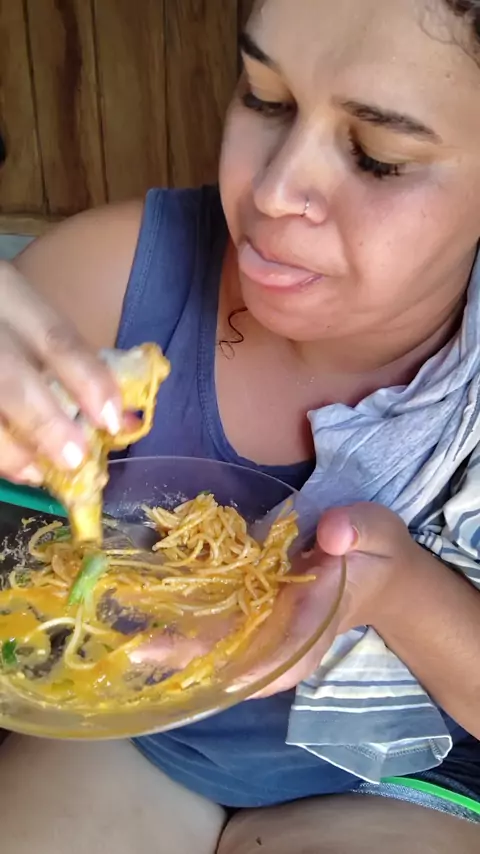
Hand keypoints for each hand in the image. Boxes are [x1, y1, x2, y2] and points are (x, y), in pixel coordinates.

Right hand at [0, 260, 120, 482]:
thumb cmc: (3, 319)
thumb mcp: (27, 317)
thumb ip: (68, 360)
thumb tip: (122, 419)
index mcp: (9, 294)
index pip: (56, 338)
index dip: (89, 381)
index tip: (112, 421)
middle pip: (11, 378)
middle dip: (45, 423)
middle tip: (73, 458)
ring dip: (10, 447)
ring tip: (35, 473)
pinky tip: (12, 468)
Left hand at [136, 503, 414, 698]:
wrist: (372, 564)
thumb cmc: (376, 550)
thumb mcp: (376, 532)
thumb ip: (357, 531)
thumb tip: (331, 533)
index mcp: (315, 625)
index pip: (281, 660)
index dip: (244, 669)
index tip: (206, 671)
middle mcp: (284, 637)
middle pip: (235, 663)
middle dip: (190, 662)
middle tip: (141, 651)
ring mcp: (266, 628)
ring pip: (218, 648)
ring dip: (177, 647)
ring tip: (133, 640)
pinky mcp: (254, 612)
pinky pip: (216, 623)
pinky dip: (185, 621)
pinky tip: (149, 612)